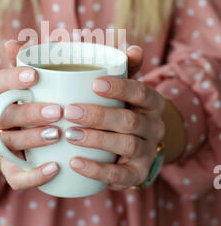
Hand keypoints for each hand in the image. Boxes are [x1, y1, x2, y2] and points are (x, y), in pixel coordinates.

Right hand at [0, 39, 63, 189]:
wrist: (21, 137)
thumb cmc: (35, 99)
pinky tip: (54, 168)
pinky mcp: (12, 169)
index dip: (12, 79)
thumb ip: (33, 60)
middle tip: (56, 110)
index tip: (34, 76)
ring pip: (10, 143)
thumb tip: (17, 41)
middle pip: (4, 115)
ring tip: (57, 134)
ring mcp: (3, 146)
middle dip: (29, 112)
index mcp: (0, 94)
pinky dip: (34, 175)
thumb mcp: (34, 79)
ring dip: (32, 139)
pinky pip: (16, 176)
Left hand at [63, 46, 166, 190]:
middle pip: (129, 120)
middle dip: (98, 115)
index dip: (120, 87)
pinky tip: (74, 162)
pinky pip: (120, 176)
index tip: (94, 83)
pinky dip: (96, 170)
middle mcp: (155, 127)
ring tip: (69, 134)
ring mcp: (148, 153)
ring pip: (126, 145)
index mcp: (153, 103)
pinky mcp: (137, 175)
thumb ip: (126, 69)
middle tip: (69, 111)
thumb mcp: (126, 89)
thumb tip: (133, 49)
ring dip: (96, 139)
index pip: (141, 92)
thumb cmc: (123, 109)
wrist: (136, 148)